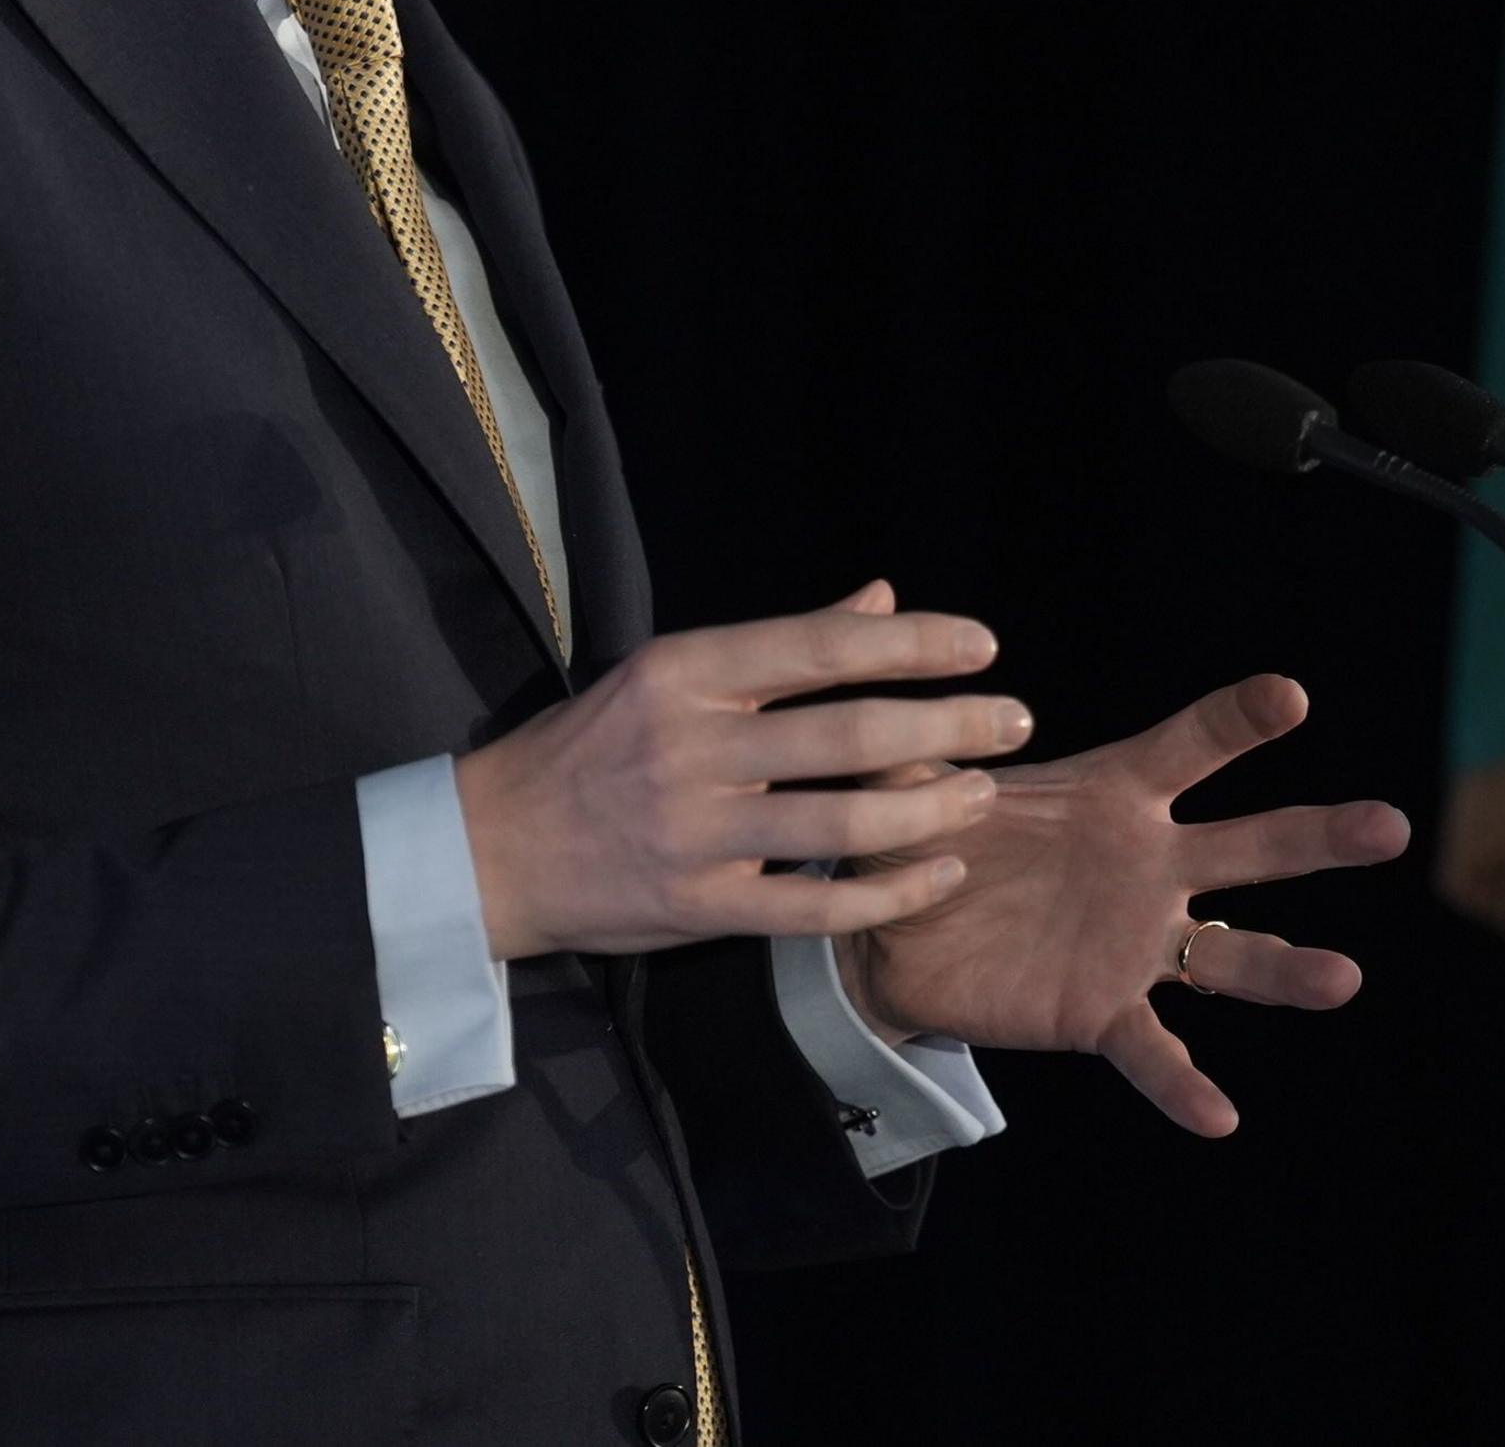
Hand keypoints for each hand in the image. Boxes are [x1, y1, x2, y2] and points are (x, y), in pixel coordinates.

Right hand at [454, 583, 1033, 959]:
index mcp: (686, 672)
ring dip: (932, 808)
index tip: (983, 645)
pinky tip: (941, 875)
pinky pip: (817, 907)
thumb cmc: (591, 749)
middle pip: (851, 732)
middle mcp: (692, 747)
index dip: (915, 643)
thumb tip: (880, 597)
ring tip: (984, 794)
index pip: (824, 646)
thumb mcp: (669, 675)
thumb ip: (780, 644)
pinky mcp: (699, 907)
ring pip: (844, 823)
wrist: (490, 848)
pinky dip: (890, 895)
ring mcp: (696, 832)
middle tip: (1014, 719)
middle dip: (951, 723)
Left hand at [834, 672, 1409, 1135]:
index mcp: (1115, 793)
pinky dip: (1183, 1082)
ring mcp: (1135, 942)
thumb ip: (913, 699)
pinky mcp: (1101, 1009)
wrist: (891, 939)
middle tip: (1389, 827)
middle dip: (1320, 835)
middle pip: (1251, 846)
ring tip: (1344, 978)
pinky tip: (1219, 1116)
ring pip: (1230, 955)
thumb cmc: (927, 834)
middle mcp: (1149, 865)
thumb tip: (874, 588)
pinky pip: (1152, 1047)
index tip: (1287, 696)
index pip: (1190, 746)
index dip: (1237, 721)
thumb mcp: (917, 767)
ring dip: (1288, 969)